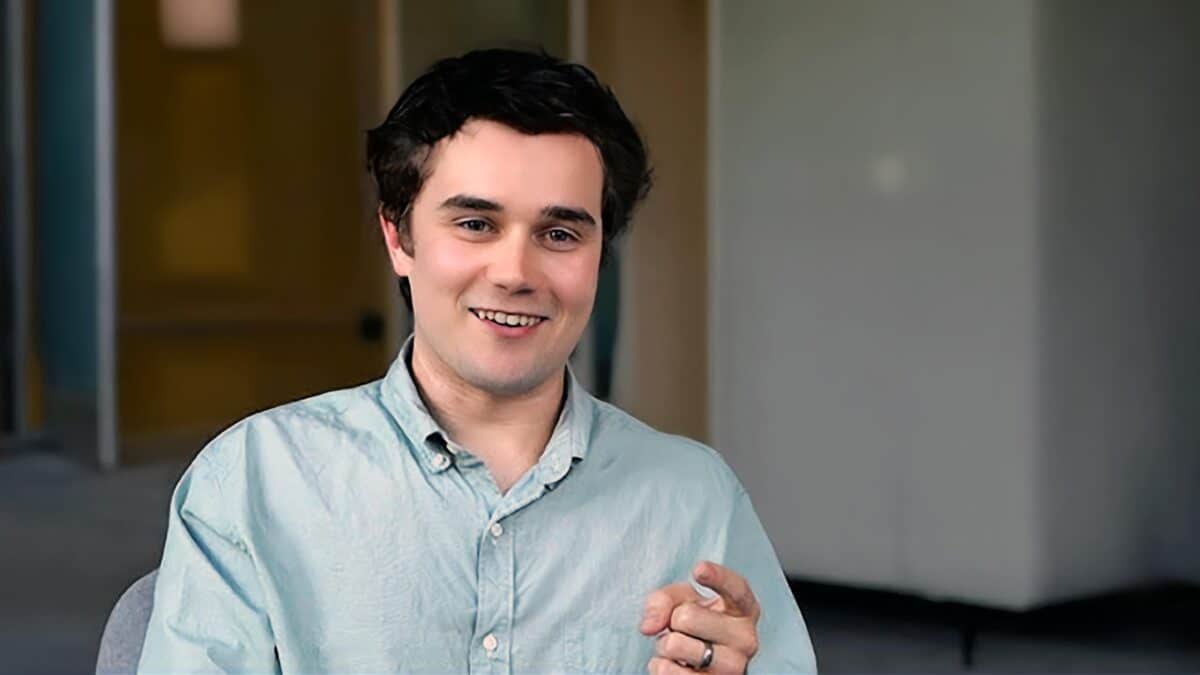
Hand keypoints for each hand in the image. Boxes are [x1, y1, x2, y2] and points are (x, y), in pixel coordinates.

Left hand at [640, 561, 760, 673]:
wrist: (701, 665)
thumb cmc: (695, 625)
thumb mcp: (681, 600)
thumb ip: (663, 600)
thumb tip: (649, 626)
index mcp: (744, 609)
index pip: (736, 589)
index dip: (717, 577)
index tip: (698, 569)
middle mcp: (746, 639)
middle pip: (687, 617)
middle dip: (673, 621)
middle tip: (683, 629)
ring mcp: (734, 667)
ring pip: (675, 645)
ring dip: (665, 645)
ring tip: (680, 648)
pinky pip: (668, 672)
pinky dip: (660, 666)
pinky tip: (676, 665)